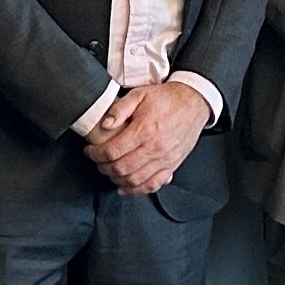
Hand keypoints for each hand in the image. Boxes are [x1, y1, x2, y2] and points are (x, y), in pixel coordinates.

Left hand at [82, 81, 201, 195]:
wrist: (194, 102)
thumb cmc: (167, 99)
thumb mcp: (140, 94)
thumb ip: (120, 108)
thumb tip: (105, 124)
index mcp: (144, 130)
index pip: (112, 151)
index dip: (95, 154)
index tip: (90, 151)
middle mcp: (154, 148)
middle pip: (121, 168)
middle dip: (103, 167)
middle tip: (98, 161)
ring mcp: (164, 160)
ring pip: (135, 180)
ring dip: (117, 180)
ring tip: (109, 172)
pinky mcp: (172, 166)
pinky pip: (153, 185)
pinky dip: (137, 190)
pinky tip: (126, 188)